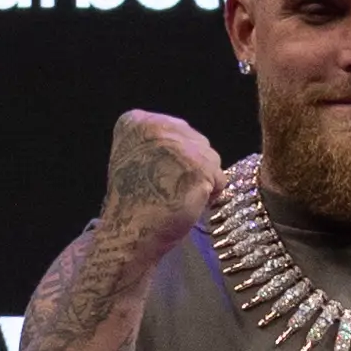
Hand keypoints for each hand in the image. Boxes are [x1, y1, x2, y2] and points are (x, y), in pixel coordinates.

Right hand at [101, 110, 221, 258]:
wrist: (130, 229)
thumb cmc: (132, 200)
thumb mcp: (135, 156)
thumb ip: (159, 142)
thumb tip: (192, 144)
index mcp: (136, 121)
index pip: (177, 128)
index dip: (176, 154)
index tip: (159, 173)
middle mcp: (158, 126)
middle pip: (197, 140)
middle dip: (192, 165)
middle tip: (173, 187)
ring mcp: (181, 146)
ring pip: (212, 158)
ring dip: (203, 179)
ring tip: (180, 195)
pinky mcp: (199, 167)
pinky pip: (220, 178)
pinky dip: (211, 194)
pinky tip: (190, 203)